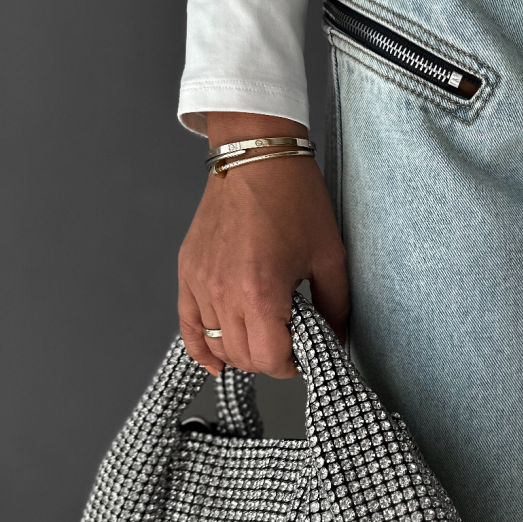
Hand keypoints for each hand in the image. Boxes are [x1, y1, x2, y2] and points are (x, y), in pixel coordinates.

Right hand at [178, 113, 348, 376]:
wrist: (256, 156)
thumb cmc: (294, 198)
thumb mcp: (329, 256)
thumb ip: (335, 306)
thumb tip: (334, 340)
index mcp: (260, 291)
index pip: (269, 359)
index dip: (291, 365)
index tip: (303, 355)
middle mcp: (222, 292)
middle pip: (242, 357)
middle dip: (269, 359)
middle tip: (289, 344)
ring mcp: (199, 283)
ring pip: (216, 344)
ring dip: (241, 351)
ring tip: (263, 337)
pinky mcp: (187, 272)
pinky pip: (187, 326)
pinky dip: (201, 347)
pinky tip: (217, 359)